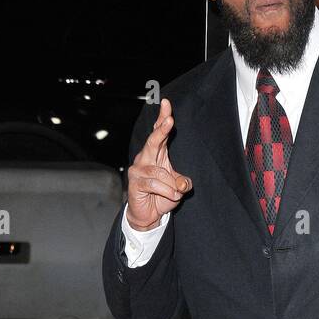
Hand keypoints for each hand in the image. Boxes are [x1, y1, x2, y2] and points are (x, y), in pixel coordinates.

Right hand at [126, 98, 192, 230]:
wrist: (148, 214)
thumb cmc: (163, 196)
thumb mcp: (179, 188)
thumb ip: (183, 182)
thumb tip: (183, 184)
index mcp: (157, 153)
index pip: (159, 133)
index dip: (162, 118)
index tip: (166, 103)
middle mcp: (145, 158)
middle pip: (153, 141)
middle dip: (161, 130)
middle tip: (169, 120)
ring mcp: (138, 169)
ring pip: (160, 171)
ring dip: (171, 184)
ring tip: (175, 193)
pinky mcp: (135, 182)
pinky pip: (155, 183)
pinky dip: (167, 191)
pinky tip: (170, 196)